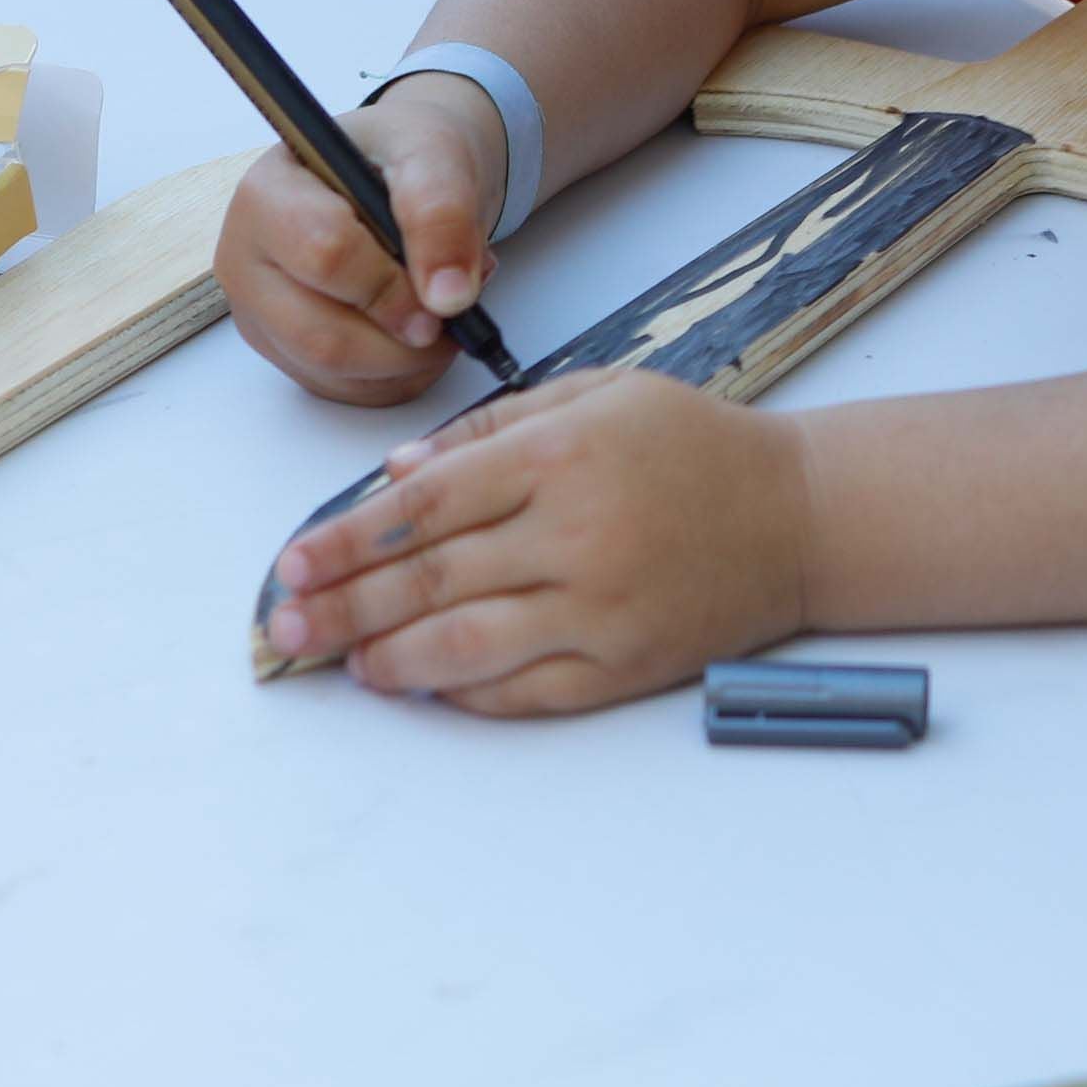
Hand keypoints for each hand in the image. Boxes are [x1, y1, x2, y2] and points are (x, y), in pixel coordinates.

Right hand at [211, 85, 508, 406]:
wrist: (402, 175)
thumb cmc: (405, 156)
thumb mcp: (434, 155)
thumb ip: (442, 212)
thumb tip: (449, 298)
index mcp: (266, 196)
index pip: (323, 257)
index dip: (392, 288)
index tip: (444, 296)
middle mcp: (244, 259)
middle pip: (318, 335)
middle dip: (402, 342)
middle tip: (451, 319)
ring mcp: (258, 312)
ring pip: (332, 373)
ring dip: (406, 362)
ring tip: (440, 314)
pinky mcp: (283, 351)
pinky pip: (343, 391)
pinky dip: (396, 378)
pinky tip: (417, 336)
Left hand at [261, 370, 808, 712]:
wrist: (802, 515)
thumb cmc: (697, 446)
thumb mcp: (600, 395)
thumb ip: (491, 431)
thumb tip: (396, 473)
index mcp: (561, 454)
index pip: (424, 505)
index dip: (346, 538)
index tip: (293, 563)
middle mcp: (575, 532)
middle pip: (428, 579)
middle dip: (343, 607)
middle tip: (284, 628)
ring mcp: (600, 607)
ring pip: (465, 645)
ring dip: (390, 658)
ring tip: (344, 662)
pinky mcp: (624, 664)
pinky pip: (524, 691)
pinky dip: (464, 692)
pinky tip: (422, 684)